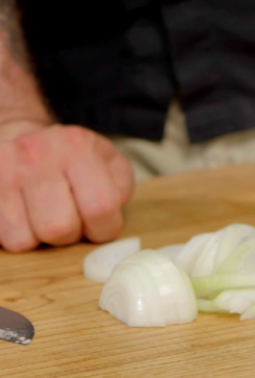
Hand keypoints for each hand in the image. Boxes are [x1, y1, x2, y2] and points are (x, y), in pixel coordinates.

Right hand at [0, 122, 134, 251]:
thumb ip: (120, 188)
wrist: (23, 137)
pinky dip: (19, 236)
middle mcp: (37, 154)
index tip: (100, 225)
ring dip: (41, 239)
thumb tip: (111, 220)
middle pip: (60, 228)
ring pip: (26, 240)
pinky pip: (4, 240)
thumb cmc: (73, 158)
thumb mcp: (108, 162)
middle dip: (71, 235)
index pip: (101, 206)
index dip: (104, 228)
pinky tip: (26, 217)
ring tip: (46, 217)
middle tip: (70, 221)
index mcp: (78, 146)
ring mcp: (4, 171)